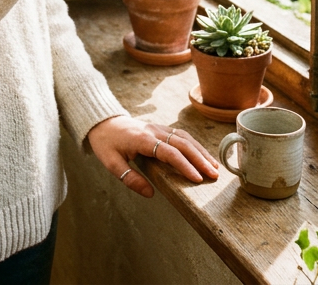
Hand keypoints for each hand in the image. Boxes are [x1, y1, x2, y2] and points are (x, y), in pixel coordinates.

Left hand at [86, 116, 218, 197]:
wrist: (103, 121)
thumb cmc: (106, 143)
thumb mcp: (111, 163)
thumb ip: (130, 179)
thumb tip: (150, 194)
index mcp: (143, 139)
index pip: (169, 152)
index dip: (184, 166)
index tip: (197, 179)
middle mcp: (154, 131)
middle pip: (182, 143)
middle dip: (200, 159)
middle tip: (214, 175)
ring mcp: (159, 127)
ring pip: (185, 137)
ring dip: (201, 151)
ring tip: (215, 167)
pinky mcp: (161, 128)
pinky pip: (181, 135)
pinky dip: (195, 145)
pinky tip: (203, 155)